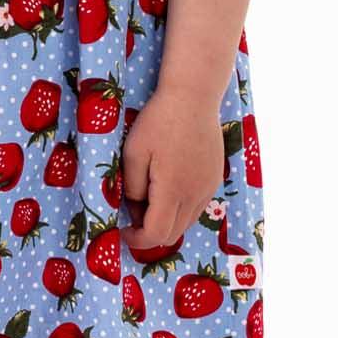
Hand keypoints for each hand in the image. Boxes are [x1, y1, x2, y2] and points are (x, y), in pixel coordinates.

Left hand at [120, 84, 226, 254]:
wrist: (193, 97)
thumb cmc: (158, 122)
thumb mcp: (133, 154)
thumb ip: (131, 187)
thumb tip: (133, 209)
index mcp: (172, 191)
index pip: (156, 235)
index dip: (136, 239)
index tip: (122, 229)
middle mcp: (195, 195)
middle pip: (173, 235)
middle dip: (149, 232)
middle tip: (131, 212)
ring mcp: (208, 188)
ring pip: (186, 223)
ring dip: (165, 220)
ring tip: (147, 196)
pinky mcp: (214, 179)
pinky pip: (196, 207)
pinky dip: (179, 208)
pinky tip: (166, 186)